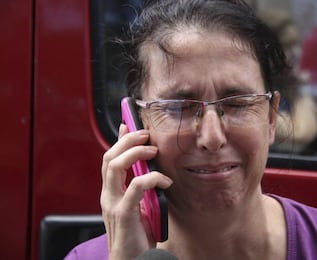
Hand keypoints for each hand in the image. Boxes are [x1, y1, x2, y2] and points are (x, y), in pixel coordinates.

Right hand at [100, 124, 172, 258]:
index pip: (110, 158)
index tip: (128, 124)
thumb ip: (139, 188)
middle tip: (145, 134)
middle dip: (127, 140)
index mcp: (111, 192)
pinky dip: (152, 178)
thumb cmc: (137, 235)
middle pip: (109, 157)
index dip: (118, 140)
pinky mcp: (124, 213)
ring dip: (135, 153)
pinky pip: (136, 186)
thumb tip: (149, 169)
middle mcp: (108, 195)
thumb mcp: (138, 206)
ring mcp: (113, 203)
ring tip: (153, 150)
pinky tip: (165, 181)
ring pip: (116, 165)